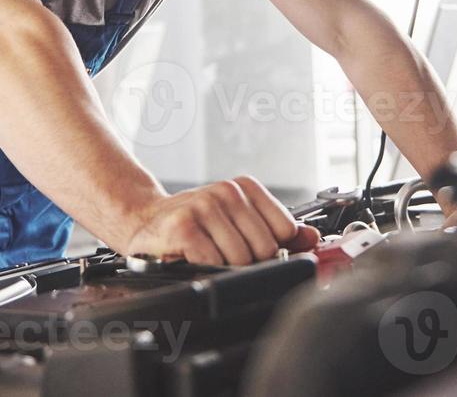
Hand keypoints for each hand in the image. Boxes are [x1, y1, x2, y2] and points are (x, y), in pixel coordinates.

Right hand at [122, 175, 321, 264]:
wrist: (145, 221)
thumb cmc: (194, 224)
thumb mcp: (237, 221)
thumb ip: (277, 230)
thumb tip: (311, 238)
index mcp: (244, 187)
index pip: (285, 229)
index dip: (273, 248)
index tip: (253, 249)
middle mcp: (226, 192)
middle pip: (265, 248)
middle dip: (249, 262)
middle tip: (225, 255)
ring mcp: (204, 206)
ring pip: (241, 259)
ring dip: (224, 267)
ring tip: (209, 256)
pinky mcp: (184, 227)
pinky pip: (214, 262)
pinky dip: (206, 269)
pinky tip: (194, 259)